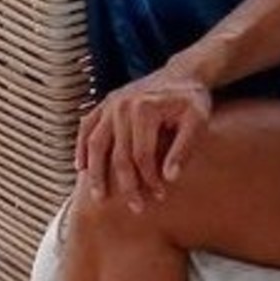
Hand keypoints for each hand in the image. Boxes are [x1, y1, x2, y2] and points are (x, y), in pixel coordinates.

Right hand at [74, 65, 212, 212]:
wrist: (182, 73)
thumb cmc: (192, 100)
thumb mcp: (198, 121)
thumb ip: (184, 148)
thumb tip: (169, 178)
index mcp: (144, 109)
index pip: (141, 156)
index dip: (150, 179)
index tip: (159, 196)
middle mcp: (122, 105)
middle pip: (118, 154)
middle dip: (126, 185)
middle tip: (136, 207)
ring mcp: (110, 103)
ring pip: (95, 144)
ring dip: (96, 173)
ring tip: (98, 197)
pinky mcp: (105, 102)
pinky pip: (86, 128)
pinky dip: (81, 148)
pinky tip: (81, 168)